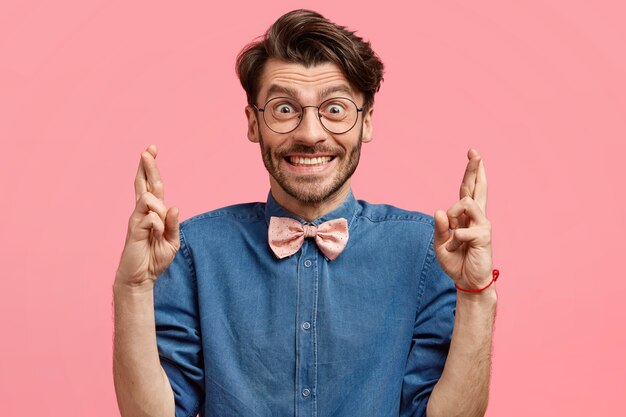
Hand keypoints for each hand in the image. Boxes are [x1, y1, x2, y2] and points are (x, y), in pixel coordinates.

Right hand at [115, 145, 179, 287]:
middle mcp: (142, 212)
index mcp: (152, 212)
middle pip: (144, 183)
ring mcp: (137, 219)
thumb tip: (174, 206)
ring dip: (159, 208)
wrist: (140, 277)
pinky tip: (156, 235)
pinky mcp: (134, 230)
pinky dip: (158, 225)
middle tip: (148, 150)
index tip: (151, 149)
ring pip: (149, 198)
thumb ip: (173, 224)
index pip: (152, 185)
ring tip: (159, 229)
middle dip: (148, 166)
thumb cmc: (154, 258)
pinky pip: (151, 218)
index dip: (151, 168)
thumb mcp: (171, 241)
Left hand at [433, 148, 492, 290]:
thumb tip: (440, 210)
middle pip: (476, 187)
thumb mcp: (441, 243)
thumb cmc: (456, 261)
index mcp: (466, 216)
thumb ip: (440, 227)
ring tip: (453, 237)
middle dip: (475, 169)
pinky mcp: (484, 236)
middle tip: (475, 152)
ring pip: (465, 202)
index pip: (467, 189)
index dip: (470, 172)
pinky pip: (462, 230)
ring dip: (453, 218)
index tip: (473, 152)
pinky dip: (455, 240)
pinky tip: (458, 249)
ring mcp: (482, 224)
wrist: (468, 281)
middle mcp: (477, 216)